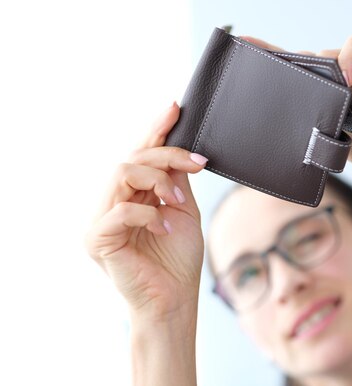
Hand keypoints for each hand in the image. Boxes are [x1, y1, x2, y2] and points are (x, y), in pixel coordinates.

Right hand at [85, 102, 207, 319]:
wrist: (175, 299)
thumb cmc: (178, 258)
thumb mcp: (183, 210)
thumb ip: (176, 181)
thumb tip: (181, 151)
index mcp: (133, 194)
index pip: (141, 154)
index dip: (156, 130)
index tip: (175, 108)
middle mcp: (113, 201)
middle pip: (134, 157)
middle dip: (168, 156)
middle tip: (198, 164)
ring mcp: (102, 218)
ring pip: (123, 173)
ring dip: (159, 181)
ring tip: (179, 202)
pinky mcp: (97, 238)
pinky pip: (121, 210)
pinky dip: (149, 214)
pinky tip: (165, 227)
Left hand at [239, 35, 351, 173]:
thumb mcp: (324, 132)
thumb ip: (305, 121)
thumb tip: (270, 128)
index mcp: (324, 89)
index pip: (293, 68)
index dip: (270, 56)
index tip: (244, 45)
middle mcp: (340, 72)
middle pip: (308, 57)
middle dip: (290, 62)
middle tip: (270, 67)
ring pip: (329, 53)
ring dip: (324, 71)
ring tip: (330, 95)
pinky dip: (349, 56)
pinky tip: (347, 77)